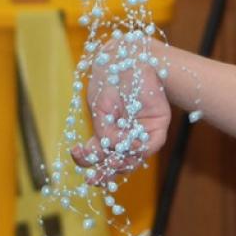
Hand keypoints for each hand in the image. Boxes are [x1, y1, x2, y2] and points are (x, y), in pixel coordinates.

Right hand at [71, 39, 171, 185]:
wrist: (131, 57)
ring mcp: (141, 132)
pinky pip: (150, 144)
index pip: (99, 154)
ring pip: (134, 159)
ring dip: (122, 163)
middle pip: (116, 163)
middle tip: (94, 179)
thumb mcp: (101, 107)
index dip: (88, 161)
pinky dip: (139, 148)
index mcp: (107, 130)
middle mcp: (125, 135)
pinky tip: (130, 144)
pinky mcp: (158, 125)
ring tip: (112, 161)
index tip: (78, 156)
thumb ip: (105, 131)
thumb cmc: (112, 78)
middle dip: (104, 172)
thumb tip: (107, 152)